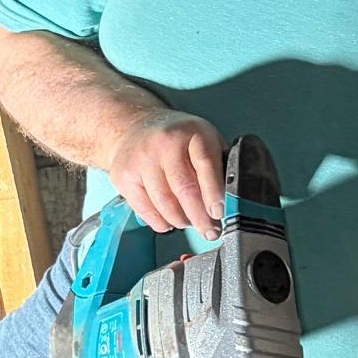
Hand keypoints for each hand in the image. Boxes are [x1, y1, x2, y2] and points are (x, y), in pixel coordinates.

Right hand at [107, 111, 226, 236]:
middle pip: (185, 189)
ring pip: (165, 203)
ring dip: (181, 221)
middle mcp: (165, 143)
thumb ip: (219, 162)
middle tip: (210, 231)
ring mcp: (142, 159)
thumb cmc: (176, 138)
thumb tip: (233, 198)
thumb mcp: (203, 138)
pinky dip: (161, 222)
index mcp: (192, 133)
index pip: (206, 164)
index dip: (214, 192)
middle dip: (200, 217)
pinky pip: (145, 210)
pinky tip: (169, 221)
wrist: (134, 126)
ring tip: (189, 223)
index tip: (218, 213)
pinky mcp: (124, 175)